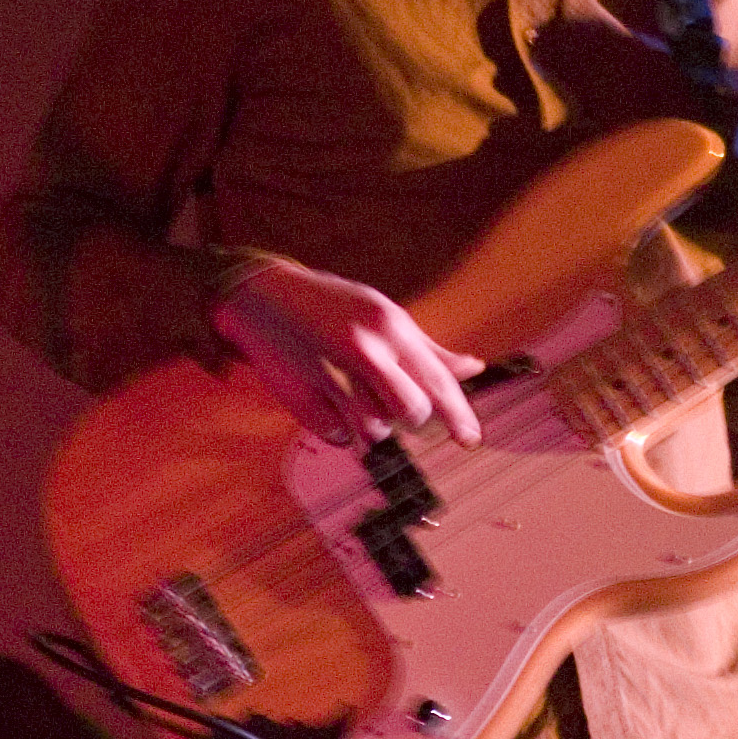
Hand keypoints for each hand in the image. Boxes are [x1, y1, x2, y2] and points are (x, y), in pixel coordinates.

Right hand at [211, 260, 484, 447]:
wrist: (262, 297)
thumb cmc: (333, 306)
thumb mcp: (384, 315)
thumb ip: (429, 349)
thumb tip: (475, 368)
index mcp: (388, 326)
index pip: (436, 382)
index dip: (460, 416)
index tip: (472, 441)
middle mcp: (361, 349)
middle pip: (411, 413)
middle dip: (409, 417)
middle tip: (392, 400)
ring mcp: (329, 376)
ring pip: (374, 431)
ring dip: (370, 422)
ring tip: (351, 390)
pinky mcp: (300, 401)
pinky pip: (338, 437)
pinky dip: (338, 425)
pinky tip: (325, 395)